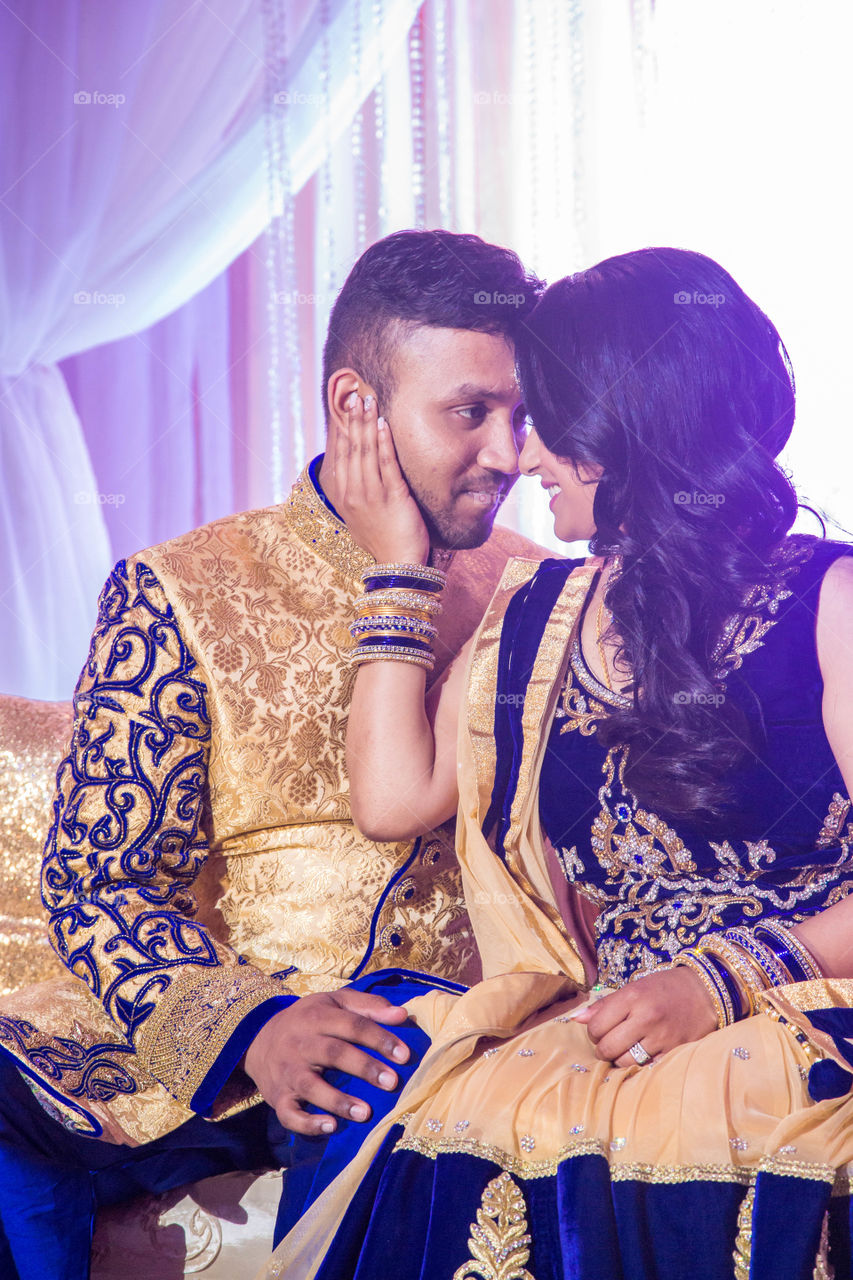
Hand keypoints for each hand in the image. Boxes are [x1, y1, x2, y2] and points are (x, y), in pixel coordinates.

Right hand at [243, 989, 409, 1135]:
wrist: (257, 1038)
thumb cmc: (309, 1020)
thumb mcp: (335, 1002)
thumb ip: (369, 1006)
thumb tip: (402, 1014)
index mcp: (319, 1017)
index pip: (352, 1025)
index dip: (379, 1038)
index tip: (405, 1055)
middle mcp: (302, 1043)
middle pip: (334, 1053)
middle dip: (363, 1067)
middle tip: (392, 1083)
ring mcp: (288, 1072)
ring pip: (311, 1086)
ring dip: (338, 1101)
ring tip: (365, 1113)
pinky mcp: (278, 1097)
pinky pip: (289, 1114)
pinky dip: (307, 1123)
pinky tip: (330, 1127)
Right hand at [333, 392, 429, 564]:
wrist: (396, 566)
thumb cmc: (383, 542)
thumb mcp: (359, 518)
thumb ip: (356, 495)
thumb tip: (355, 476)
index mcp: (344, 498)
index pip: (340, 457)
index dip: (343, 431)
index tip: (345, 410)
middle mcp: (354, 494)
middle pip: (352, 449)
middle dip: (354, 420)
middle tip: (356, 396)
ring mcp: (372, 495)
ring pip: (366, 452)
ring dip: (367, 424)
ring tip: (369, 401)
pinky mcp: (393, 497)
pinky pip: (386, 464)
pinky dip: (384, 442)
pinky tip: (383, 424)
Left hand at [573, 967, 717, 1065]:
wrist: (705, 992)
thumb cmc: (665, 989)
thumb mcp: (634, 988)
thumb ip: (605, 1005)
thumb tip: (576, 1019)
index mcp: (632, 997)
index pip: (596, 1026)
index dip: (593, 1032)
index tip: (600, 1030)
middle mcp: (646, 1017)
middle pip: (608, 1047)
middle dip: (603, 1049)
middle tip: (610, 1044)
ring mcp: (662, 1037)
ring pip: (624, 1062)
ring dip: (620, 1060)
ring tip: (626, 1050)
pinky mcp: (675, 1051)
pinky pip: (646, 1068)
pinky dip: (640, 1066)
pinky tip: (642, 1056)